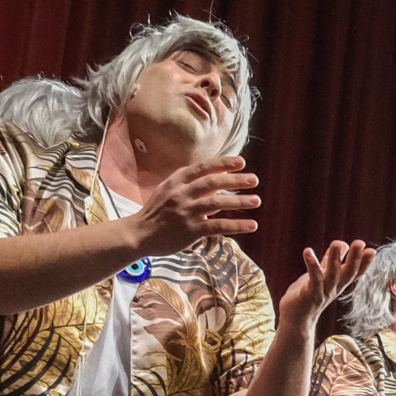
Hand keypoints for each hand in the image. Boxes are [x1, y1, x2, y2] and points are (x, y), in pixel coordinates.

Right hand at [134, 157, 260, 253]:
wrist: (138, 234)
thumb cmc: (157, 212)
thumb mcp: (169, 192)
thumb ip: (191, 186)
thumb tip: (218, 182)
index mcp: (176, 182)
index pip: (202, 168)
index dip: (222, 163)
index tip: (241, 162)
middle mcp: (181, 194)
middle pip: (212, 183)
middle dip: (235, 180)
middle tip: (254, 179)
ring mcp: (185, 212)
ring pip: (216, 203)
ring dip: (238, 201)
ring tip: (256, 200)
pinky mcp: (190, 231)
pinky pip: (217, 226)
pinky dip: (236, 225)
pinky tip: (251, 225)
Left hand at [277, 239, 370, 334]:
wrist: (295, 320)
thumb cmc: (307, 296)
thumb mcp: (321, 276)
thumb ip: (330, 261)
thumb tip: (342, 245)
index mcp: (338, 284)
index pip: (354, 273)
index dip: (363, 263)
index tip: (372, 250)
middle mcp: (334, 289)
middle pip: (347, 273)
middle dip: (355, 258)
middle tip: (360, 243)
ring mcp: (323, 293)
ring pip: (332, 276)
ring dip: (335, 259)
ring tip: (337, 243)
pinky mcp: (310, 295)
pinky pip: (313, 280)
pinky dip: (312, 265)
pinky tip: (308, 251)